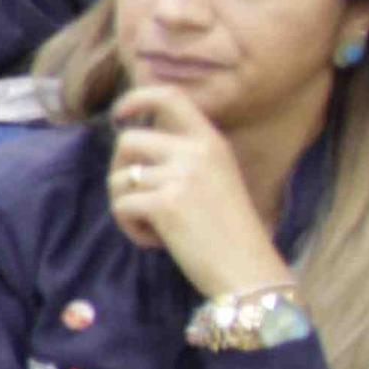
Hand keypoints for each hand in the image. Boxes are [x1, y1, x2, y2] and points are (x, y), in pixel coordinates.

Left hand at [107, 85, 294, 296]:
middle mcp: (197, 151)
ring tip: (156, 226)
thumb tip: (129, 145)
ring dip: (126, 205)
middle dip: (120, 170)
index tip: (119, 114)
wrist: (249, 271)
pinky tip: (157, 241)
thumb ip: (182, 158)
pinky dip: (130, 229)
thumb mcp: (215, 179)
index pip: (170, 97)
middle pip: (127, 141)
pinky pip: (122, 207)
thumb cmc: (228, 233)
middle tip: (139, 200)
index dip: (136, 99)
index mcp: (211, 142)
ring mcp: (182, 176)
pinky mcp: (166, 203)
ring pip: (118, 177)